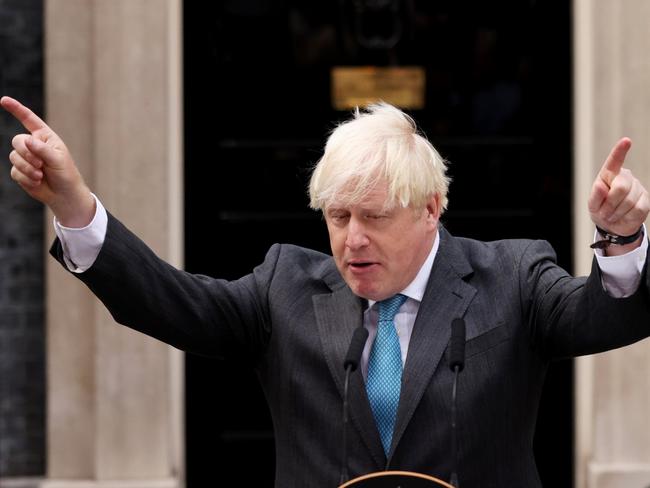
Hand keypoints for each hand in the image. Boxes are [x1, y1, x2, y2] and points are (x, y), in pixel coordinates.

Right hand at [1, 96, 94, 226]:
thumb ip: (42, 149)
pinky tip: (37, 182)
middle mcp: (33, 145)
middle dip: (27, 153)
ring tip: (40, 175)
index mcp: (44, 137)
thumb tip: (27, 141)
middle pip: (17, 140)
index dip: (16, 109)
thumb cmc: (66, 174)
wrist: (64, 194)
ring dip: (27, 168)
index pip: (29, 120)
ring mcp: (25, 158)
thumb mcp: (58, 159)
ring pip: (14, 157)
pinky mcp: (20, 172)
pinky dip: (26, 178)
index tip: (4, 100)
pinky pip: (14, 171)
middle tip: (40, 164)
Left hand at [588, 137, 648, 253]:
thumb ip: (595, 196)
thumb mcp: (593, 204)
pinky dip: (627, 217)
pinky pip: (638, 209)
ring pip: (629, 201)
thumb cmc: (601, 209)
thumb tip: (601, 186)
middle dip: (610, 204)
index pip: (614, 161)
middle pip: (621, 188)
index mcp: (609, 174)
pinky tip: (623, 216)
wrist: (613, 225)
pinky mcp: (646, 200)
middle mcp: (625, 177)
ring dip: (616, 213)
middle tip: (604, 213)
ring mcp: (637, 187)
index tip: (626, 141)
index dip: (620, 151)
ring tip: (611, 215)